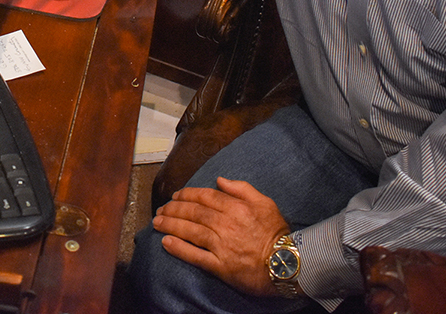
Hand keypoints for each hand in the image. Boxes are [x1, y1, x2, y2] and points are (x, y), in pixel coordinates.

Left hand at [152, 177, 289, 297]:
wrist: (288, 264)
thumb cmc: (277, 232)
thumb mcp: (265, 202)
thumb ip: (242, 188)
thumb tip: (219, 180)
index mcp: (236, 207)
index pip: (205, 197)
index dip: (187, 195)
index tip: (175, 196)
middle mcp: (226, 224)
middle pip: (194, 213)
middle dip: (174, 209)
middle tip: (161, 209)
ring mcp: (222, 246)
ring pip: (191, 231)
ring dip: (171, 225)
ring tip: (157, 222)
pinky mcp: (221, 266)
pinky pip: (196, 256)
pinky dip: (179, 249)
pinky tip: (166, 243)